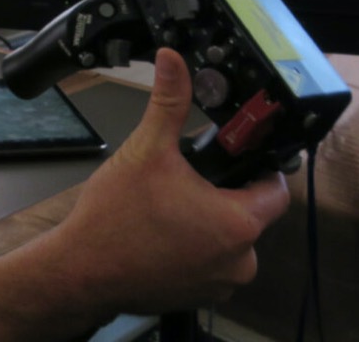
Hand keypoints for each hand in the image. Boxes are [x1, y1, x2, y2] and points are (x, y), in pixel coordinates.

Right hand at [47, 49, 289, 319]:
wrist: (82, 269)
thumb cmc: (116, 216)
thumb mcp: (146, 149)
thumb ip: (168, 103)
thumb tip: (173, 61)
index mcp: (238, 222)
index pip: (275, 189)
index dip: (256, 166)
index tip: (231, 155)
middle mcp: (240, 260)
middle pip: (249, 213)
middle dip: (222, 192)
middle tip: (185, 178)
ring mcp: (220, 283)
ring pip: (228, 240)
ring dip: (207, 223)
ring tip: (167, 206)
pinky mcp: (200, 296)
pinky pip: (210, 263)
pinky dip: (193, 248)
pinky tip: (160, 233)